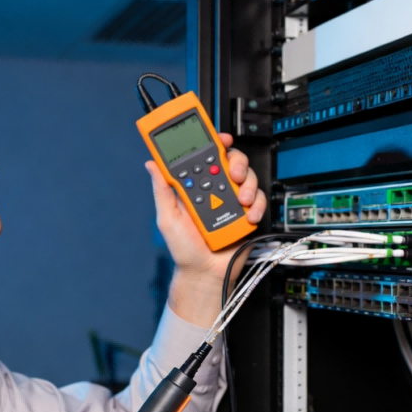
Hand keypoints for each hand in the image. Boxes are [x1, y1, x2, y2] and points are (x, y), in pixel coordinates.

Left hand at [145, 133, 266, 286]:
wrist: (204, 274)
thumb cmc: (184, 249)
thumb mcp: (167, 218)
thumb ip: (162, 191)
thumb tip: (152, 165)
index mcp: (196, 188)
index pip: (205, 158)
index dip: (213, 144)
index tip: (219, 138)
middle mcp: (216, 191)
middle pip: (232, 162)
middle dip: (237, 162)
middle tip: (234, 173)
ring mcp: (234, 202)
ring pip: (248, 179)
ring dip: (248, 185)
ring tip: (242, 200)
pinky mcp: (248, 215)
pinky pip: (259, 201)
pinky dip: (257, 206)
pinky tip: (248, 216)